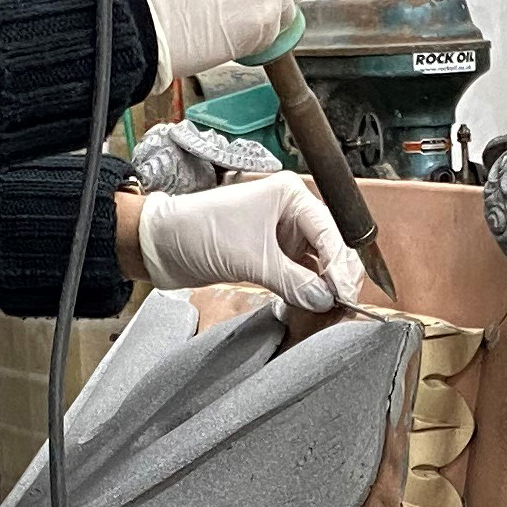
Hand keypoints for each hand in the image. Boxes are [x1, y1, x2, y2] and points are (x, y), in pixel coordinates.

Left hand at [138, 173, 365, 311]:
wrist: (161, 246)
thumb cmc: (198, 232)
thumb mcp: (251, 259)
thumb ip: (293, 281)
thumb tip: (324, 299)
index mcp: (290, 195)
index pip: (330, 231)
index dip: (341, 265)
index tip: (345, 294)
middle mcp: (291, 212)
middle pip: (330, 247)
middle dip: (337, 276)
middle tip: (342, 305)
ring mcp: (283, 235)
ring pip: (318, 264)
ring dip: (323, 287)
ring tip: (329, 311)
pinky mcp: (272, 256)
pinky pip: (300, 275)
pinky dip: (306, 291)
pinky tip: (310, 307)